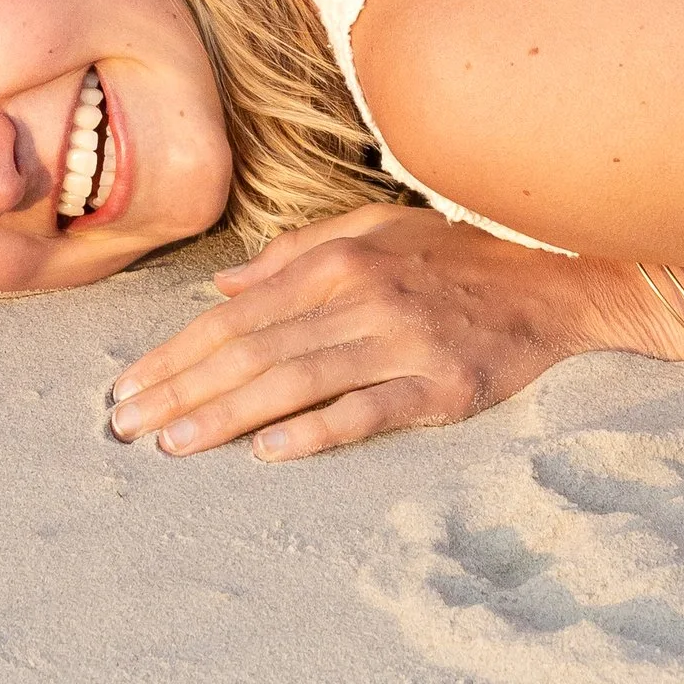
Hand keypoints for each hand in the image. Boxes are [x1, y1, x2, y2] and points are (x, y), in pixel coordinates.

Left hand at [104, 206, 649, 462]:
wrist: (556, 277)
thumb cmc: (457, 252)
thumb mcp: (376, 230)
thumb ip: (295, 256)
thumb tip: (221, 286)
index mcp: (338, 259)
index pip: (236, 314)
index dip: (175, 351)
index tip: (127, 387)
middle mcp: (361, 296)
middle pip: (252, 349)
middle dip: (181, 388)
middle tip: (126, 428)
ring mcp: (402, 341)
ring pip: (295, 381)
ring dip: (226, 415)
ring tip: (174, 445)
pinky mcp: (442, 385)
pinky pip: (369, 410)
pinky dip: (317, 431)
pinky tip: (270, 452)